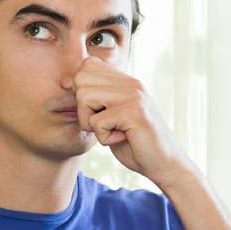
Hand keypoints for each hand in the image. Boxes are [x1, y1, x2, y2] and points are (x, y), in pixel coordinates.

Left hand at [71, 58, 191, 186]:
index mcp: (125, 80)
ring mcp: (133, 95)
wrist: (165, 164)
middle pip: (80, 79)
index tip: (96, 110)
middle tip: (104, 123)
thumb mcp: (111, 115)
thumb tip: (65, 82)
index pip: (87, 65)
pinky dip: (103, 137)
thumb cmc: (134, 142)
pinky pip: (96, 121)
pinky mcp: (134, 112)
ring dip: (92, 123)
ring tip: (113, 130)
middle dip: (83, 107)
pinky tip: (122, 138)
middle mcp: (130, 83)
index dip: (81, 89)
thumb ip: (95, 98)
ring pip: (84, 97)